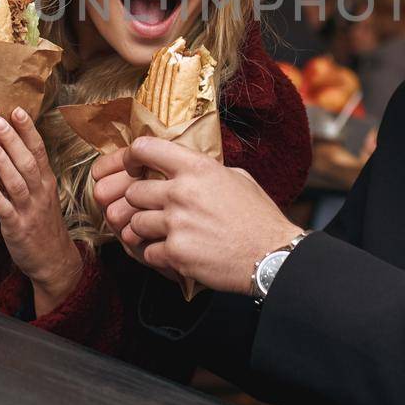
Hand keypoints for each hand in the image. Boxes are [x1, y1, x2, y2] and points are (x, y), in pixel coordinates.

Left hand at [0, 107, 81, 315]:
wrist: (53, 260)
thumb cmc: (43, 224)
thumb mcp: (42, 195)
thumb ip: (29, 173)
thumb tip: (12, 148)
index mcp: (46, 181)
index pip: (39, 149)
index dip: (28, 130)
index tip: (17, 109)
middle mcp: (41, 192)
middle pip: (28, 160)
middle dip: (13, 138)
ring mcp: (30, 210)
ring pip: (17, 181)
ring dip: (2, 161)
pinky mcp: (18, 227)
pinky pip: (5, 208)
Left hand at [116, 137, 303, 294]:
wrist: (271, 255)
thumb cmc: (258, 217)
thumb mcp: (237, 178)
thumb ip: (205, 170)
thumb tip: (184, 166)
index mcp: (197, 168)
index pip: (145, 148)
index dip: (132, 157)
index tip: (134, 168)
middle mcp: (182, 192)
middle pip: (133, 192)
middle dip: (141, 203)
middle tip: (156, 211)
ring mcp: (177, 224)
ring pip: (135, 224)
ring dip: (146, 231)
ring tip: (166, 235)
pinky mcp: (176, 253)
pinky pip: (147, 252)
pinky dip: (158, 255)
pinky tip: (176, 253)